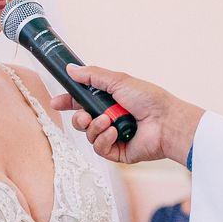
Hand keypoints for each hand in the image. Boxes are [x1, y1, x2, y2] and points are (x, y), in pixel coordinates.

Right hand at [49, 65, 203, 165]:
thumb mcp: (119, 81)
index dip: (67, 102)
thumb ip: (93, 76)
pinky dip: (104, 139)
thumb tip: (71, 69)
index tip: (56, 102)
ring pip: (88, 135)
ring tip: (108, 122)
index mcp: (109, 101)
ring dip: (94, 127)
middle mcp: (109, 119)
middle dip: (78, 118)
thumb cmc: (149, 99)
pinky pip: (99, 148)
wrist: (166, 122)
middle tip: (84, 116)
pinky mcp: (117, 152)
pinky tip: (114, 133)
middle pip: (81, 121)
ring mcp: (113, 136)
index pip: (81, 102)